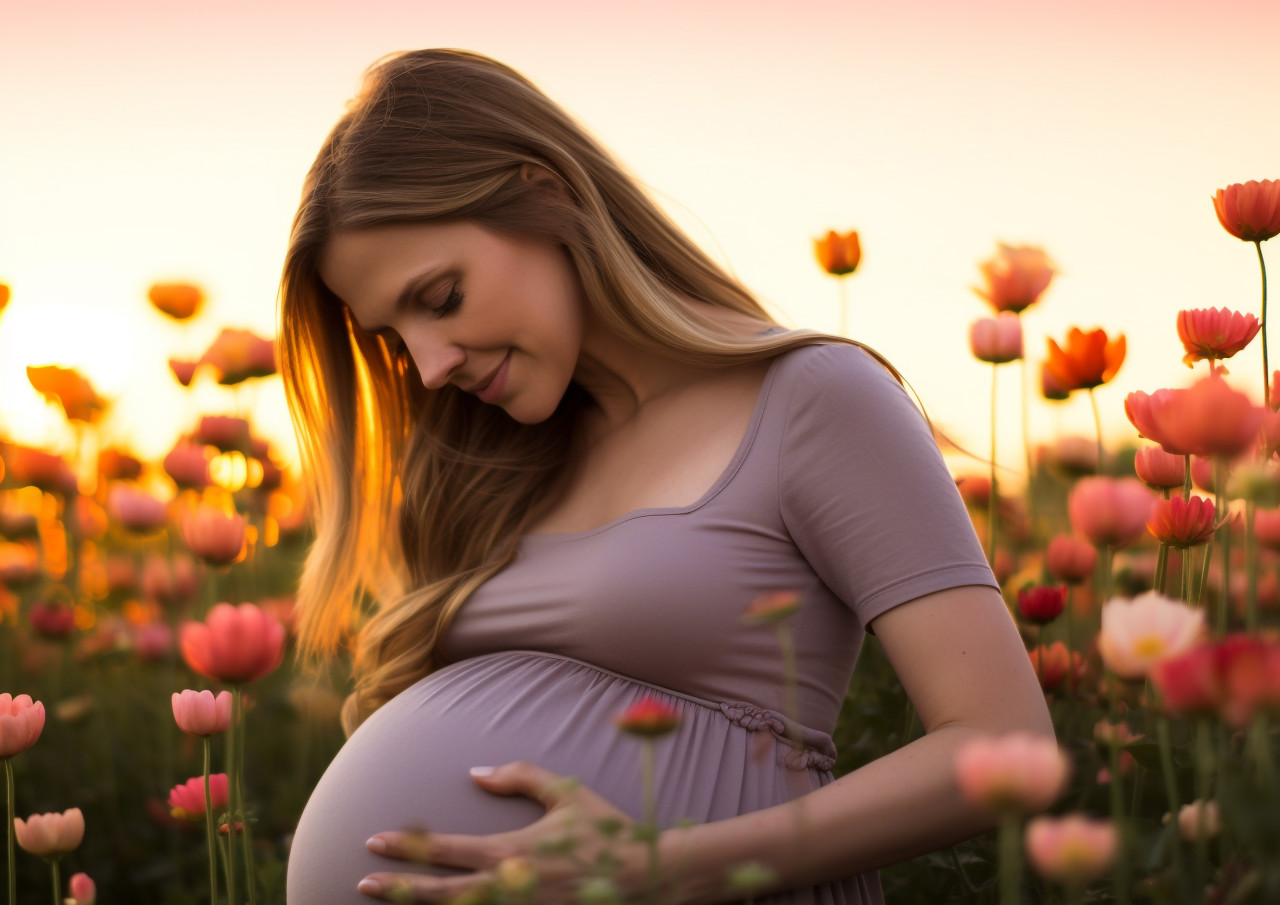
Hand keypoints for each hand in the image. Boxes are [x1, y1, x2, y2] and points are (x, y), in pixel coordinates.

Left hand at [357, 761, 648, 903]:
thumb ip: (520, 776)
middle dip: (398, 888)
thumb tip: (476, 772)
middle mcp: (505, 887)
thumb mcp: (566, 792)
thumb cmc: (604, 832)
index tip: (374, 842)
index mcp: (509, 851)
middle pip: (438, 892)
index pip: (443, 848)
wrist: (644, 879)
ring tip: (391, 902)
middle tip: (364, 883)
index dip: (406, 845)